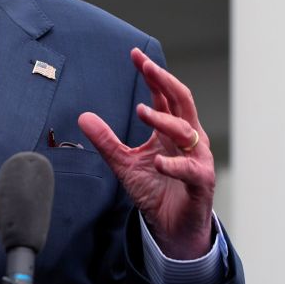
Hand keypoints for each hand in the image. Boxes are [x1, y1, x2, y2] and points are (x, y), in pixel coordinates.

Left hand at [78, 48, 214, 259]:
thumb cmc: (155, 191)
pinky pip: (191, 169)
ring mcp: (197, 159)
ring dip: (164, 120)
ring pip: (186, 131)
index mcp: (171, 131)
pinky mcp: (201, 182)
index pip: (164, 96)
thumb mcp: (123, 163)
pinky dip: (175, 164)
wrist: (171, 228)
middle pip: (182, 102)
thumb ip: (106, 141)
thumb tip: (83, 117)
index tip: (135, 56)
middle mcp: (188, 140)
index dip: (152, 75)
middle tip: (147, 66)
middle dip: (165, 81)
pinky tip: (158, 161)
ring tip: (141, 111)